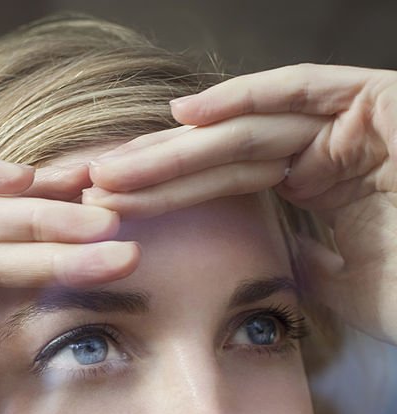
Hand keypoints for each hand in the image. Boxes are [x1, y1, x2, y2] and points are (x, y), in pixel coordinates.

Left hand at [83, 64, 396, 343]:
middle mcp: (332, 151)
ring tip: (112, 170)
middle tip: (84, 186)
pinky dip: (248, 98)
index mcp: (320, 189)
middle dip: (151, 173)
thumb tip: (257, 260)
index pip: (222, 186)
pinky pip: (307, 90)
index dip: (161, 197)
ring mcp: (358, 124)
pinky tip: (185, 115)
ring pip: (248, 130)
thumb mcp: (340, 287)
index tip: (101, 213)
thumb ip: (295, 263)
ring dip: (177, 150)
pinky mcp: (385, 103)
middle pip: (221, 157)